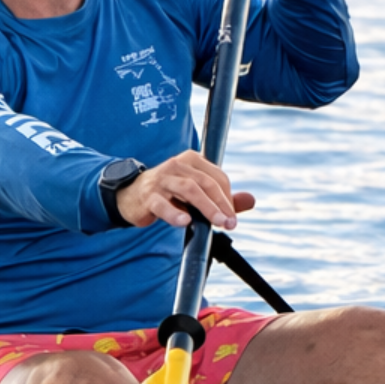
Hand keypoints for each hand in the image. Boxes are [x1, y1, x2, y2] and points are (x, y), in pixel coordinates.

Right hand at [115, 150, 255, 230]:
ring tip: (216, 223)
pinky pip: (162, 204)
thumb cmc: (170, 194)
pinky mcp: (148, 196)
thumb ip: (224, 197)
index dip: (228, 197)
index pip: (217, 176)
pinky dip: (174, 213)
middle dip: (221, 203)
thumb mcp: (197, 193)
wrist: (132, 197)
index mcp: (191, 160)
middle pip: (205, 182)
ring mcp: (161, 179)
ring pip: (188, 189)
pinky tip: (184, 221)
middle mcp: (177, 165)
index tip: (232, 217)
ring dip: (206, 207)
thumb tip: (251, 200)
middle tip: (230, 223)